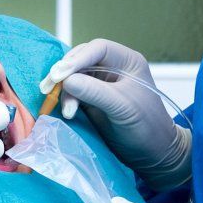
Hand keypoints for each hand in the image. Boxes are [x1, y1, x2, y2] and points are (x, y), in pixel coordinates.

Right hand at [39, 39, 190, 186]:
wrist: (153, 153)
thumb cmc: (147, 126)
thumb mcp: (123, 107)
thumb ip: (96, 92)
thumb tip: (66, 80)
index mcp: (127, 61)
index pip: (98, 49)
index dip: (78, 58)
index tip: (60, 74)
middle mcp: (113, 68)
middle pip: (81, 60)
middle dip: (65, 73)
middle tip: (49, 87)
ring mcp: (101, 83)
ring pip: (74, 76)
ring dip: (64, 90)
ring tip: (67, 111)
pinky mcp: (92, 99)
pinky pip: (73, 92)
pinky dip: (67, 100)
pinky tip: (68, 112)